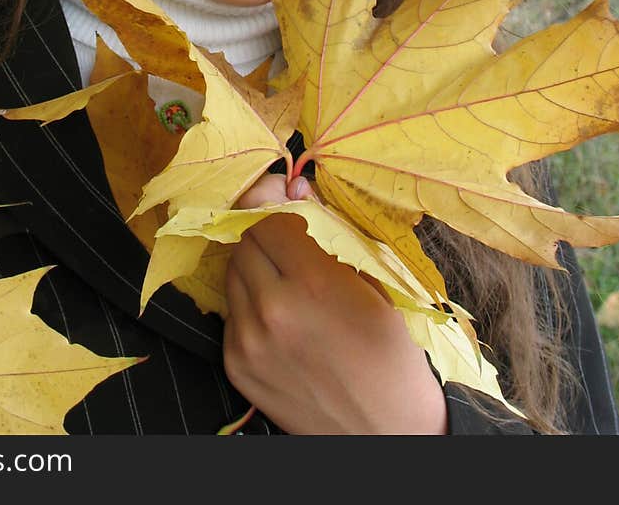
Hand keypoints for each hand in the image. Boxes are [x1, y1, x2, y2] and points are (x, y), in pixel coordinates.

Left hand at [222, 174, 448, 434]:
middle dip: (265, 234)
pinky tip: (279, 317)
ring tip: (286, 281)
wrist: (385, 430)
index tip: (283, 198)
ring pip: (231, 271)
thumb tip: (295, 187)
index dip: (274, 202)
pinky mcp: (235, 364)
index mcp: (313, 282)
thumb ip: (329, 231)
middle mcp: (272, 308)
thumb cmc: (389, 350)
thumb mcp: (373, 281)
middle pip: (245, 240)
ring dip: (254, 266)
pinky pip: (230, 310)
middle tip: (290, 245)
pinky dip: (248, 304)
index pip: (267, 215)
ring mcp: (249, 339)